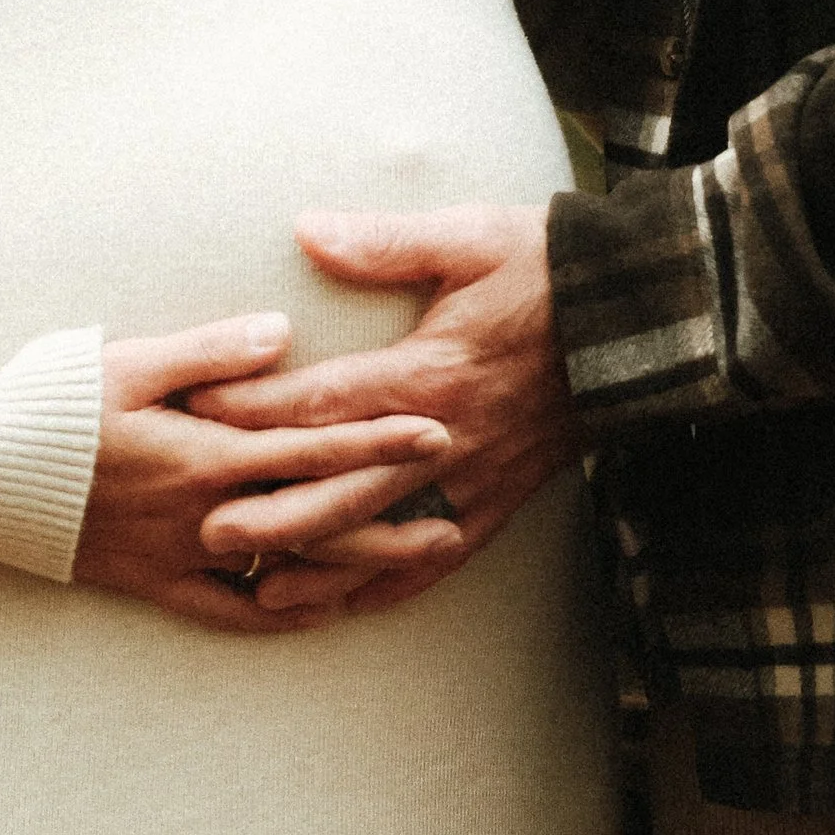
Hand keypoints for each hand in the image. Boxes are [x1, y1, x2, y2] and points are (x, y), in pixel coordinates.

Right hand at [69, 310, 464, 633]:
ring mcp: (180, 558)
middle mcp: (203, 515)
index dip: (377, 441)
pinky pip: (230, 612)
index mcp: (204, 454)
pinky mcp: (153, 584)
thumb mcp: (131, 362)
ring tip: (415, 562)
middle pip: (317, 520)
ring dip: (356, 569)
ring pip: (287, 572)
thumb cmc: (51, 404)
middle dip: (391, 516)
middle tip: (457, 512)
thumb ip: (213, 353)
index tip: (438, 431)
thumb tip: (282, 334)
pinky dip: (282, 613)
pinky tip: (324, 609)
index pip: (311, 448)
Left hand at [186, 208, 578, 620]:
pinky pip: (435, 558)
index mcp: (427, 372)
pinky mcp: (496, 500)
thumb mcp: (467, 239)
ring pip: (382, 537)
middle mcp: (443, 437)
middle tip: (204, 530)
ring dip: (320, 566)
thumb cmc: (545, 270)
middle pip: (342, 488)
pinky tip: (346, 604)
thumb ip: (383, 244)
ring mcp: (470, 478)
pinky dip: (387, 585)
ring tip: (257, 590)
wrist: (637, 320)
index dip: (256, 407)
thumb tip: (307, 230)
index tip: (198, 411)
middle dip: (272, 512)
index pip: (324, 400)